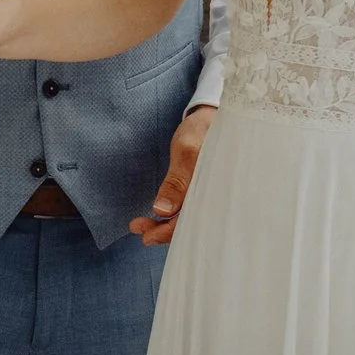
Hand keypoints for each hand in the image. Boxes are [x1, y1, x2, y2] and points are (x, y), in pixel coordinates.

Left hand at [131, 105, 214, 245]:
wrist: (212, 118)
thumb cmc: (202, 131)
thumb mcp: (186, 150)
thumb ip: (177, 181)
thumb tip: (162, 211)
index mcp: (215, 190)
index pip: (192, 221)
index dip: (169, 232)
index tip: (146, 236)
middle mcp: (214, 196)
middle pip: (190, 224)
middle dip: (164, 231)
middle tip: (139, 230)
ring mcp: (208, 193)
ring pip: (188, 217)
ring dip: (165, 223)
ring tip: (141, 224)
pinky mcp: (202, 189)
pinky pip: (189, 207)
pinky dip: (172, 213)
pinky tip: (158, 214)